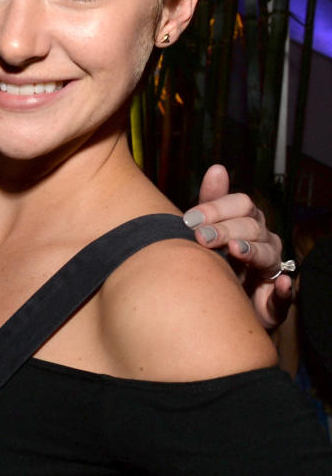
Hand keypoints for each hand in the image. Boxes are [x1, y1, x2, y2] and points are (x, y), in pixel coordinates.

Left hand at [183, 164, 292, 328]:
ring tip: (235, 250)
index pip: (241, 205)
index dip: (217, 208)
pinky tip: (281, 284)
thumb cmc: (213, 262)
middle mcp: (263, 242)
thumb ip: (210, 203)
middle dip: (225, 229)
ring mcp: (271, 269)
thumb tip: (218, 168)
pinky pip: (286, 294)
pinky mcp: (276, 300)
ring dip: (251, 251)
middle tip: (201, 237)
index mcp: (246, 223)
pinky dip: (286, 289)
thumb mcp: (206, 232)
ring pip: (268, 254)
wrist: (217, 307)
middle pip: (251, 226)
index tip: (190, 219)